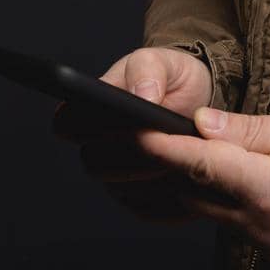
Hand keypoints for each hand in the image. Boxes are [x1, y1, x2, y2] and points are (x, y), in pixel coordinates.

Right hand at [51, 46, 214, 222]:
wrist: (204, 102)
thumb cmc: (172, 78)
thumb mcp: (163, 61)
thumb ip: (148, 71)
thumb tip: (142, 95)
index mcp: (90, 108)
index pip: (66, 124)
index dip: (84, 125)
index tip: (120, 121)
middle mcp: (98, 145)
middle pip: (93, 163)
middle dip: (126, 153)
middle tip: (159, 141)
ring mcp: (118, 174)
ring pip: (118, 188)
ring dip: (147, 175)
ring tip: (177, 156)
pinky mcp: (142, 198)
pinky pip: (146, 208)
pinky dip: (166, 197)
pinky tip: (186, 177)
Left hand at [137, 107, 269, 266]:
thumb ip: (248, 129)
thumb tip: (201, 124)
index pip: (203, 166)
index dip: (165, 149)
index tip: (138, 135)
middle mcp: (264, 226)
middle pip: (200, 195)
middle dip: (184, 167)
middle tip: (178, 137)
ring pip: (217, 213)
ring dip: (212, 186)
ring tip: (226, 155)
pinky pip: (240, 226)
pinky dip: (235, 203)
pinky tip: (251, 180)